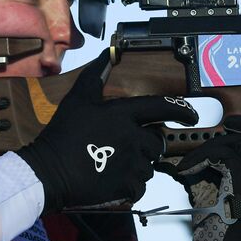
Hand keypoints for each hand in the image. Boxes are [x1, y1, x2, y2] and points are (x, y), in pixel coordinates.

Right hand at [16, 50, 197, 212]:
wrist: (49, 172)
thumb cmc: (62, 134)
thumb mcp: (77, 100)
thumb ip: (95, 76)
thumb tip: (108, 55)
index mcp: (122, 114)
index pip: (161, 108)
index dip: (181, 110)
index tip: (191, 115)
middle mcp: (133, 137)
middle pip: (157, 142)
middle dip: (147, 144)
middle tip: (125, 147)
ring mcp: (132, 163)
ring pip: (150, 165)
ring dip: (138, 165)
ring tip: (113, 163)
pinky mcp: (128, 185)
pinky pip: (141, 185)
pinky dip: (130, 184)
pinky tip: (112, 178)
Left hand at [163, 116, 240, 240]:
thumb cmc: (221, 234)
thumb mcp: (228, 196)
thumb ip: (226, 171)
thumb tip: (208, 148)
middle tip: (231, 123)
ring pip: (240, 143)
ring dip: (211, 147)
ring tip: (193, 162)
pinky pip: (222, 155)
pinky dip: (200, 158)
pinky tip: (186, 170)